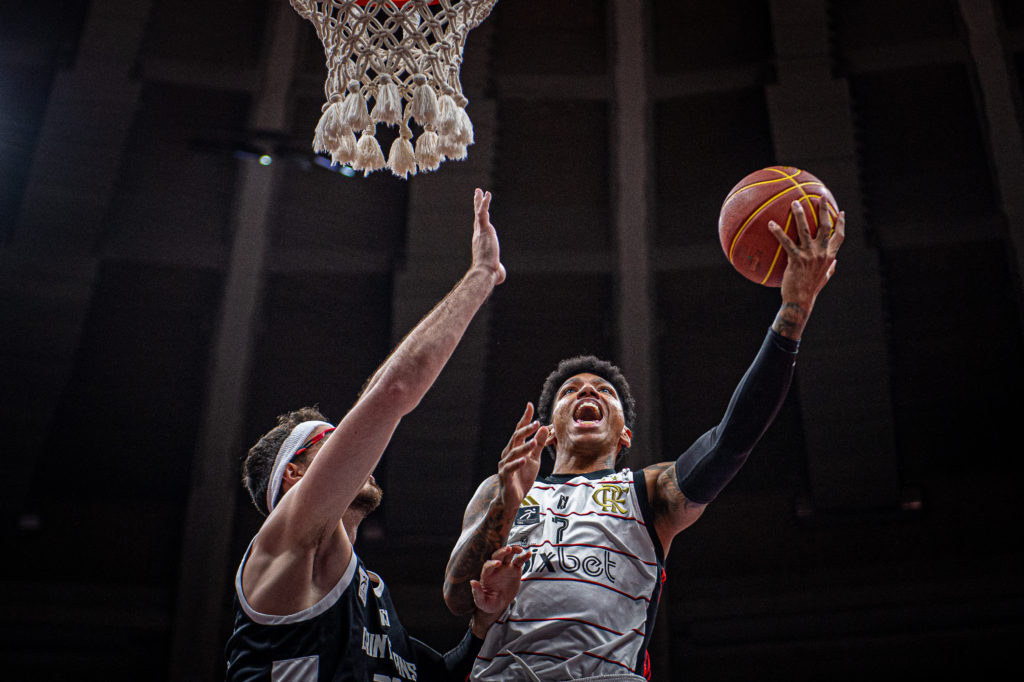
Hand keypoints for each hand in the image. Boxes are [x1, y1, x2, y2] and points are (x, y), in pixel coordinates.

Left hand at [469, 545, 528, 636]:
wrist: (499, 603)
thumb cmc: (489, 603)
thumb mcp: (482, 602)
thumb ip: (477, 593)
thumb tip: (472, 582)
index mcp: (486, 575)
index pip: (488, 566)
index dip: (492, 564)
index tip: (498, 564)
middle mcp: (495, 568)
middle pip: (497, 556)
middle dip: (502, 552)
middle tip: (508, 549)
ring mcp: (505, 567)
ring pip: (508, 555)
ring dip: (512, 550)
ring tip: (519, 549)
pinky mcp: (514, 569)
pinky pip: (519, 561)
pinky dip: (524, 557)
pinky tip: (529, 553)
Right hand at [471, 188, 505, 285]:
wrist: (484, 272)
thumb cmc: (489, 274)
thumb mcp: (495, 270)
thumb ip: (498, 270)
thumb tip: (501, 275)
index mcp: (480, 242)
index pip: (480, 227)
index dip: (479, 219)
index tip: (479, 211)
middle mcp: (478, 235)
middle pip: (477, 217)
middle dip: (477, 205)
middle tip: (477, 195)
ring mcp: (480, 231)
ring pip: (479, 212)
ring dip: (479, 201)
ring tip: (479, 191)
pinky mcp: (484, 229)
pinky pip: (483, 212)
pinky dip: (485, 203)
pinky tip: (487, 194)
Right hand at [497, 403, 547, 519]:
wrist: (512, 499)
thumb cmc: (522, 478)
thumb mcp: (534, 460)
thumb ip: (538, 445)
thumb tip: (544, 427)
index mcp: (515, 448)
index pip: (519, 430)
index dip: (524, 418)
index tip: (529, 405)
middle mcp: (508, 454)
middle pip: (515, 438)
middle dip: (525, 430)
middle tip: (536, 422)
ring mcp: (505, 465)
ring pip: (513, 453)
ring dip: (524, 447)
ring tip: (533, 442)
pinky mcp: (505, 476)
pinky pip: (510, 468)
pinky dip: (517, 463)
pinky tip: (525, 459)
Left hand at [769, 198, 844, 310]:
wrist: (800, 300)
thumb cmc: (811, 289)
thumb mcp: (825, 278)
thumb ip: (830, 268)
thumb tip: (835, 262)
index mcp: (830, 256)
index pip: (839, 236)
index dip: (841, 223)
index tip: (840, 212)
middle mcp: (822, 253)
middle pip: (825, 226)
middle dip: (823, 210)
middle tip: (819, 197)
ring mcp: (809, 255)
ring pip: (805, 229)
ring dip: (800, 214)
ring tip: (795, 202)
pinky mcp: (796, 259)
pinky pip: (786, 242)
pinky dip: (778, 231)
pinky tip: (770, 223)